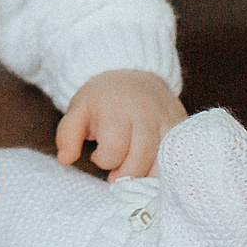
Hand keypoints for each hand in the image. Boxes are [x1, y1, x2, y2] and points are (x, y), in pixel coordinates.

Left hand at [55, 69, 186, 179]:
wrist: (133, 72)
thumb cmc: (102, 98)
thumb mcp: (78, 110)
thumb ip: (67, 135)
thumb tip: (65, 160)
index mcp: (116, 108)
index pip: (113, 151)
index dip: (103, 160)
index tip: (98, 154)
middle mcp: (146, 112)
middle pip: (139, 161)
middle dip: (124, 173)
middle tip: (115, 169)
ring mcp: (168, 118)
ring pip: (161, 163)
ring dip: (144, 174)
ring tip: (132, 166)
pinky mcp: (181, 124)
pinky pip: (177, 157)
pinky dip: (163, 168)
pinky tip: (149, 164)